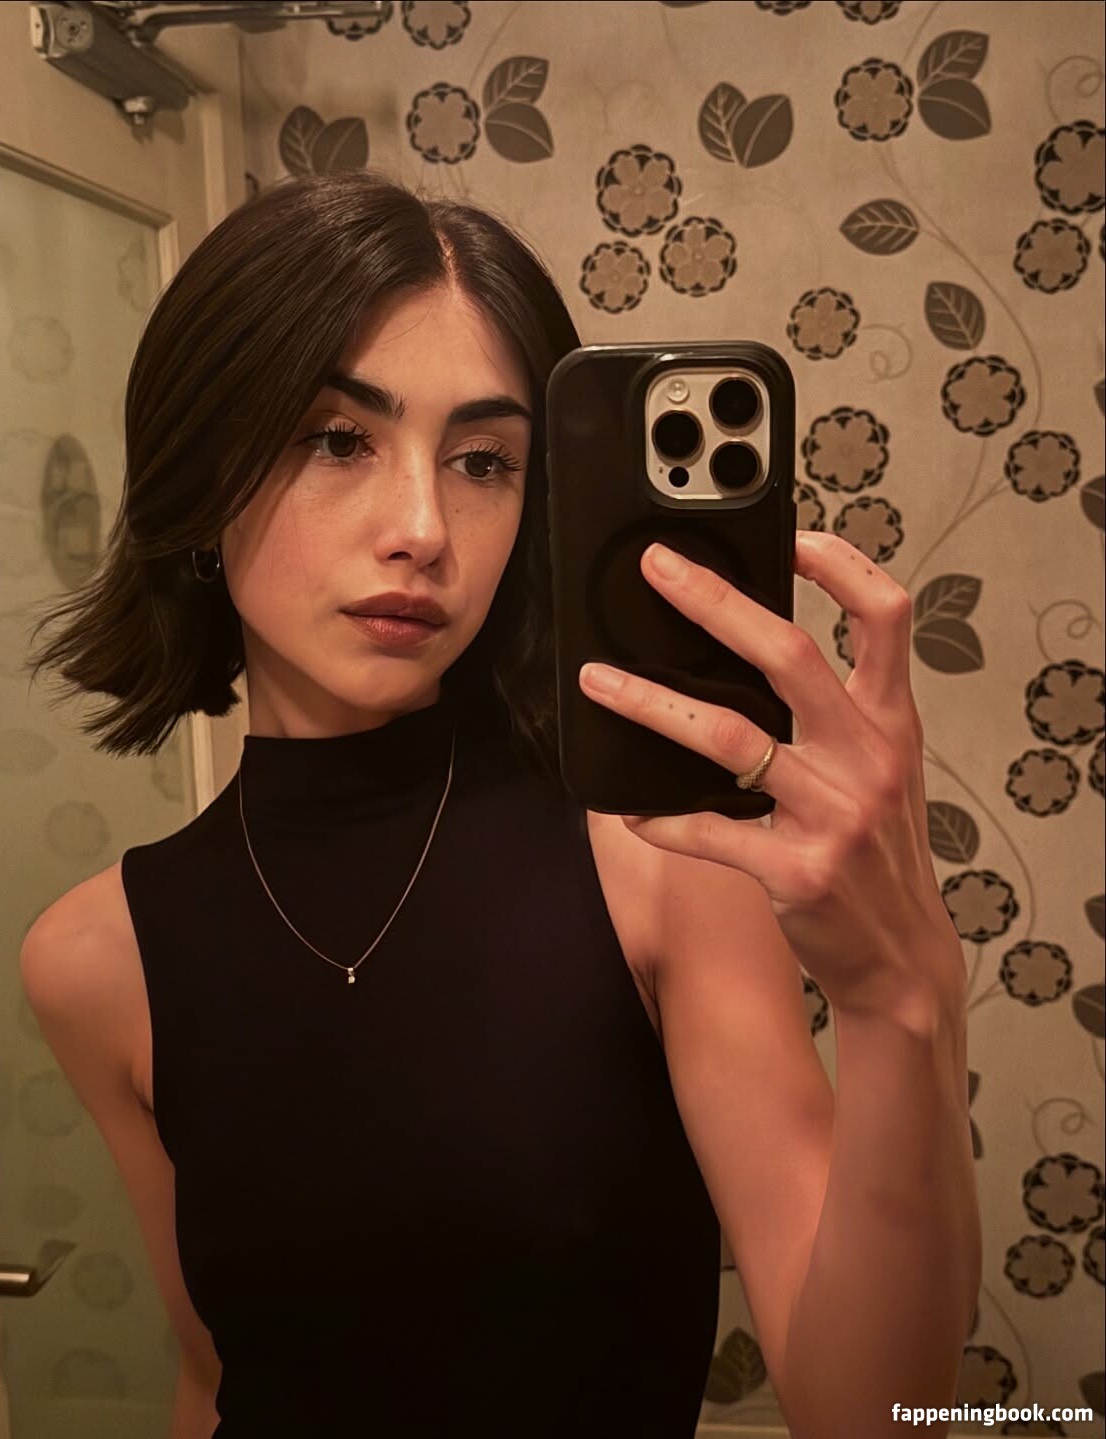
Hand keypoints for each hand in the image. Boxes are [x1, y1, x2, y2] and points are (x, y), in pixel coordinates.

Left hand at [578, 531, 960, 1019]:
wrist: (902, 956)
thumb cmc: (879, 854)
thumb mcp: (882, 770)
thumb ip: (836, 713)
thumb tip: (750, 653)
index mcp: (891, 722)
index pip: (886, 616)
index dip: (842, 564)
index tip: (788, 534)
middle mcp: (867, 756)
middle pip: (789, 654)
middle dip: (715, 602)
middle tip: (657, 569)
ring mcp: (833, 814)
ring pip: (728, 736)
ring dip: (651, 704)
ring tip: (598, 680)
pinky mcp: (796, 870)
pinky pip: (706, 830)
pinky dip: (658, 815)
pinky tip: (625, 807)